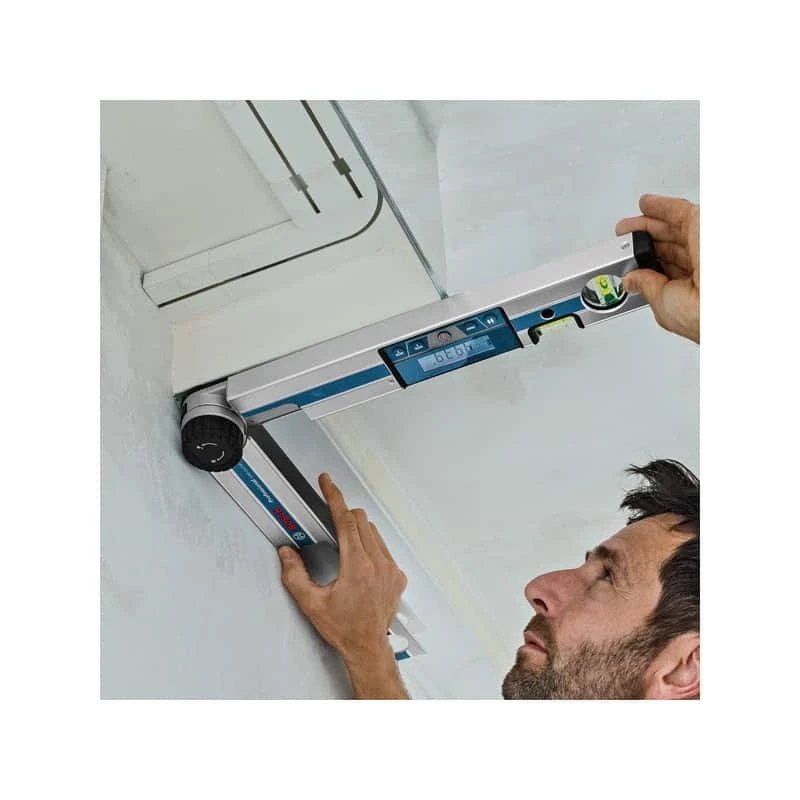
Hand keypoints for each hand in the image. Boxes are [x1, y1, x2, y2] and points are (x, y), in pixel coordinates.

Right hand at [278, 473, 407, 665]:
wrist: (367, 647)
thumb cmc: (343, 628)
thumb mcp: (311, 603)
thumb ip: (294, 575)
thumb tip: (287, 553)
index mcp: (357, 566)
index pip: (345, 520)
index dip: (334, 497)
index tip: (327, 482)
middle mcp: (378, 564)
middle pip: (360, 520)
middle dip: (343, 515)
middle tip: (329, 523)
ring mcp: (391, 569)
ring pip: (373, 531)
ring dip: (357, 530)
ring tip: (343, 549)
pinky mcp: (398, 576)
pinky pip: (383, 547)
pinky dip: (370, 545)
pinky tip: (359, 561)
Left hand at [616, 194, 699, 343]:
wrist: (722, 299)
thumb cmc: (700, 313)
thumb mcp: (662, 303)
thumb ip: (647, 287)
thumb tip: (632, 279)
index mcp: (691, 288)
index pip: (665, 270)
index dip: (645, 262)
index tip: (628, 260)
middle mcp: (700, 265)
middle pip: (667, 246)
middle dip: (643, 241)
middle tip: (624, 237)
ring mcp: (702, 244)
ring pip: (672, 228)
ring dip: (648, 223)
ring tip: (627, 224)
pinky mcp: (703, 224)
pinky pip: (679, 210)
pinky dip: (661, 206)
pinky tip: (646, 204)